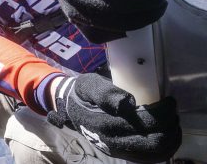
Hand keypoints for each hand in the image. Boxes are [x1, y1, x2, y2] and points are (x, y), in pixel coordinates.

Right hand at [47, 74, 181, 162]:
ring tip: (171, 122)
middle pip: (155, 142)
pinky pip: (151, 157)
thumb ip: (105, 92)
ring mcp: (119, 150)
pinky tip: (166, 135)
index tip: (169, 101)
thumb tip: (128, 101)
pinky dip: (165, 147)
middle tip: (171, 110)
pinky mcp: (123, 154)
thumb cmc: (82, 94)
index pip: (144, 123)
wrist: (70, 109)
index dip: (163, 113)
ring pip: (156, 153)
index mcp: (105, 123)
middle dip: (170, 125)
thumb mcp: (88, 85)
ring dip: (170, 138)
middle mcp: (113, 141)